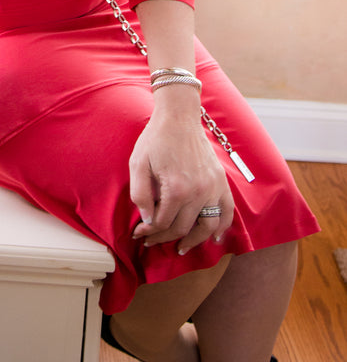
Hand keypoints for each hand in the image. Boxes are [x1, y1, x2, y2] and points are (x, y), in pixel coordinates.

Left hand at [129, 94, 233, 254]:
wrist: (179, 116)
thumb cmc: (155, 138)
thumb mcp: (137, 163)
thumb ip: (140, 195)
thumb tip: (148, 221)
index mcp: (176, 189)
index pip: (162, 223)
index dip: (148, 232)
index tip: (138, 234)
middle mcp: (198, 192)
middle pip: (181, 228)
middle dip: (163, 238)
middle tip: (151, 241)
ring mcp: (212, 188)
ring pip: (206, 227)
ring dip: (193, 241)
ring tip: (180, 248)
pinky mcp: (221, 182)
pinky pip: (226, 212)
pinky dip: (222, 228)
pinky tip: (214, 238)